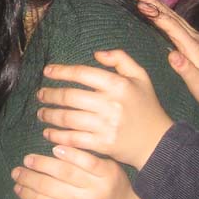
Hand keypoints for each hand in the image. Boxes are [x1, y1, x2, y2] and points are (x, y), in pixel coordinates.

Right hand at [12, 146, 139, 198]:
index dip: (25, 193)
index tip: (15, 186)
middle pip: (50, 186)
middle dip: (29, 177)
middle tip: (17, 171)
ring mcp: (98, 185)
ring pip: (64, 170)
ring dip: (43, 163)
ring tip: (29, 159)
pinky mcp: (108, 170)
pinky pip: (85, 158)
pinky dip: (69, 152)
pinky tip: (54, 148)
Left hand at [38, 49, 173, 168]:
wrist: (158, 142)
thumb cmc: (147, 106)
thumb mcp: (141, 77)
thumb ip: (121, 59)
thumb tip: (96, 53)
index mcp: (119, 85)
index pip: (82, 73)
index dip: (61, 71)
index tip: (47, 71)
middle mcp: (111, 104)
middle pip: (70, 96)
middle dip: (50, 95)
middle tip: (40, 95)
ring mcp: (106, 125)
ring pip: (68, 118)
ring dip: (49, 115)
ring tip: (41, 113)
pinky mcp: (103, 144)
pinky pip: (73, 138)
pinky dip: (57, 136)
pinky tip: (48, 134)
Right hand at [131, 0, 198, 115]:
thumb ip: (185, 69)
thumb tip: (171, 55)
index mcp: (194, 47)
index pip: (172, 26)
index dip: (156, 15)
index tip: (140, 4)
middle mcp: (195, 38)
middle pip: (171, 15)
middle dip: (153, 1)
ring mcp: (195, 38)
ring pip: (174, 17)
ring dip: (157, 5)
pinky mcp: (194, 42)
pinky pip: (176, 23)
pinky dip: (164, 14)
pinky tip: (156, 12)